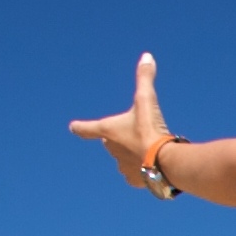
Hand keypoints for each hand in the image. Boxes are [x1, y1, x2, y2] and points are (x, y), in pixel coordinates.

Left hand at [68, 53, 180, 189]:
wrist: (163, 161)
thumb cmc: (149, 130)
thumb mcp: (147, 100)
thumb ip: (144, 78)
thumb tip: (147, 56)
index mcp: (107, 131)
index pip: (87, 128)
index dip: (81, 127)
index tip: (73, 127)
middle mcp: (110, 149)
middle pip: (109, 142)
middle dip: (118, 138)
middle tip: (134, 134)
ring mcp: (121, 166)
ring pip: (123, 158)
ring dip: (132, 154)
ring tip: (147, 150)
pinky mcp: (134, 180)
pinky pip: (135, 174)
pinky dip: (141, 169)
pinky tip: (153, 165)